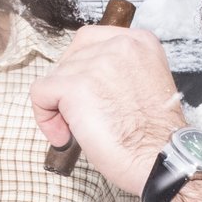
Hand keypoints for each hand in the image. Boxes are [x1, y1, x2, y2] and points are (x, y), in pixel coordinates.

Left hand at [28, 25, 186, 196]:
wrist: (160, 159)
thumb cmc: (154, 136)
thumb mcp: (143, 85)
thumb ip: (117, 72)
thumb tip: (83, 79)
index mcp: (139, 42)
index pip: (89, 41)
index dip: (81, 71)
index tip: (87, 96)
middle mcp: (119, 46)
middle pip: (70, 59)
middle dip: (69, 90)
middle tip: (83, 118)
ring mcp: (96, 63)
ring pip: (55, 77)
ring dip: (59, 107)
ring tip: (79, 131)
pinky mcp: (75, 86)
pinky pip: (40, 93)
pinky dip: (45, 117)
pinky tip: (64, 136)